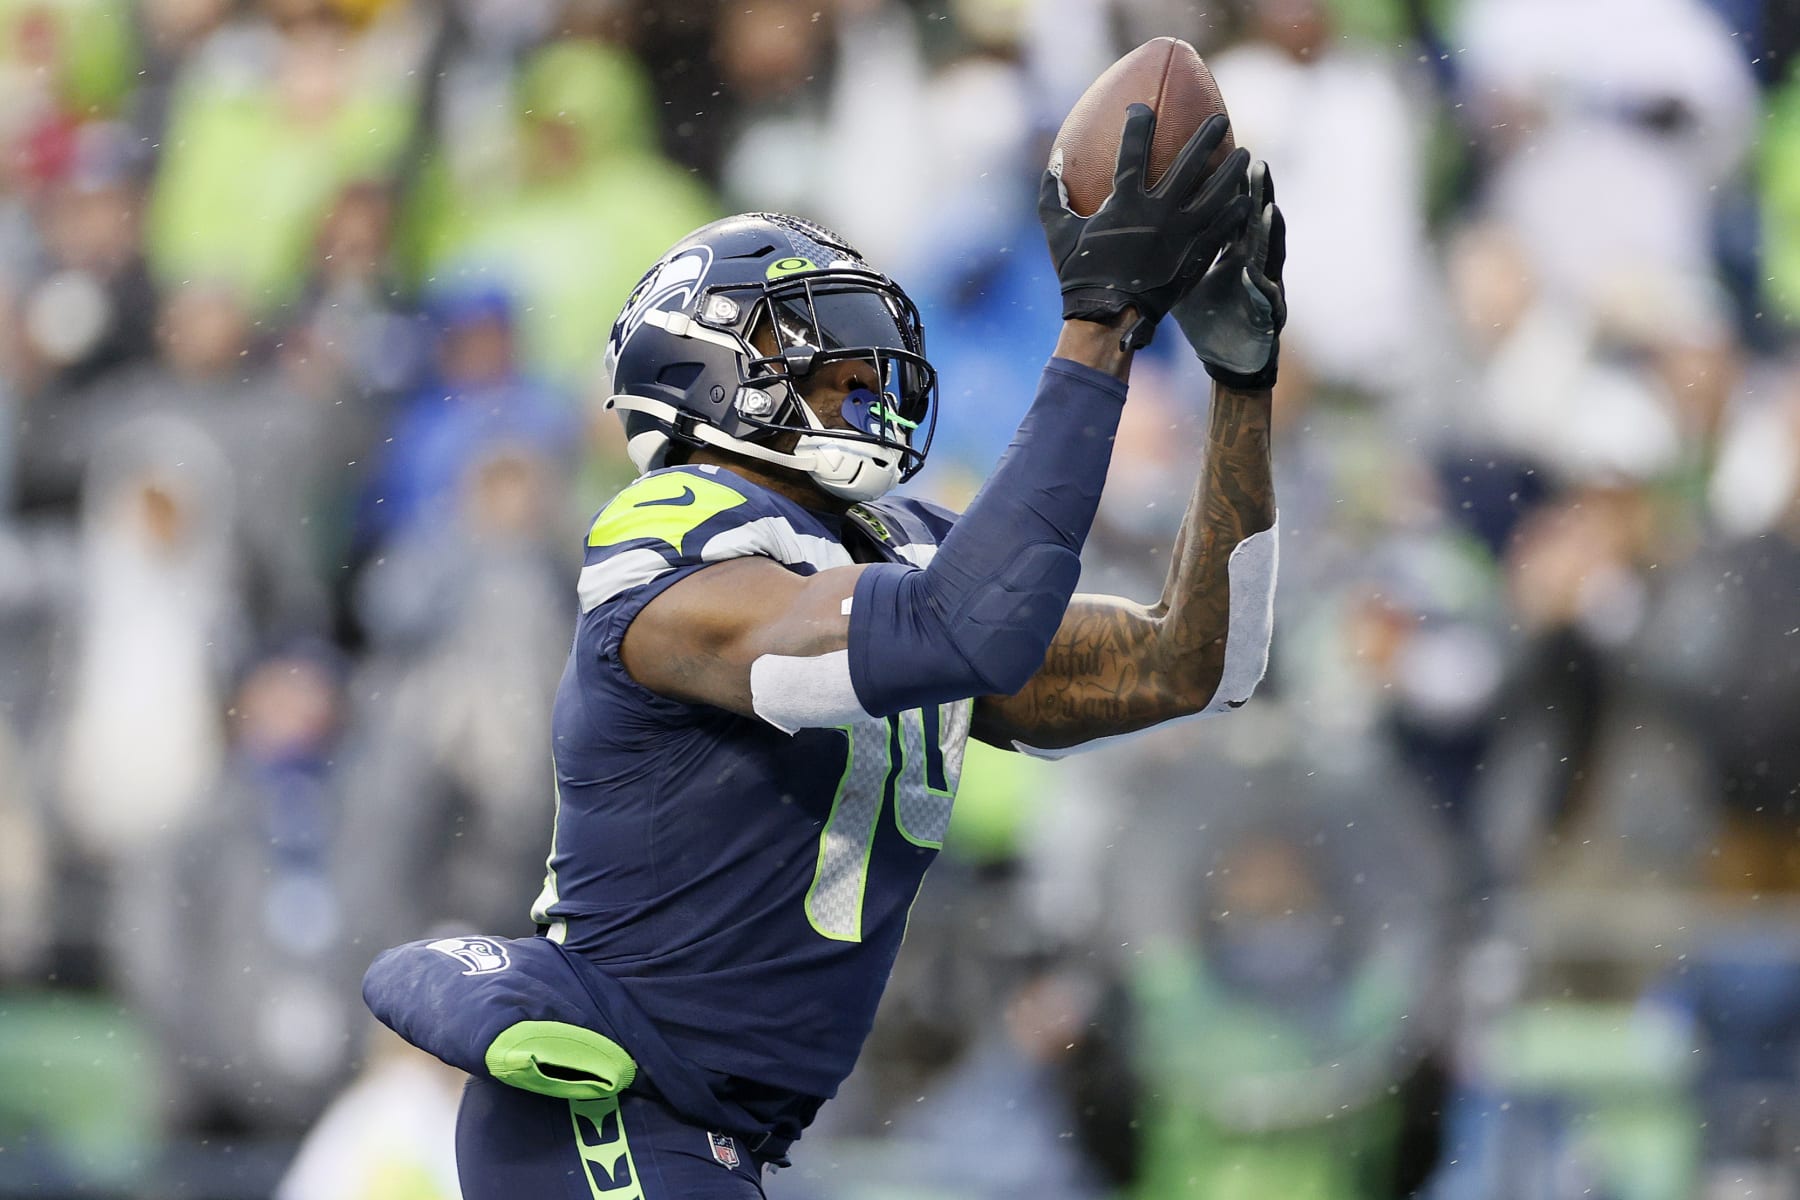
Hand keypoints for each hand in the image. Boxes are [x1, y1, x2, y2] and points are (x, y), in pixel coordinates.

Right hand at [1040, 107, 1250, 349]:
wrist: (1107, 317)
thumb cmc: (1079, 275)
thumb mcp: (1057, 233)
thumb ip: (1052, 196)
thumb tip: (1051, 162)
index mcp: (1124, 203)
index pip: (1133, 150)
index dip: (1137, 124)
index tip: (1142, 108)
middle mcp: (1158, 213)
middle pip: (1189, 164)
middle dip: (1207, 137)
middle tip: (1221, 119)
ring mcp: (1181, 235)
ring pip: (1215, 194)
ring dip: (1232, 171)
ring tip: (1245, 154)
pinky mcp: (1194, 257)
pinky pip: (1221, 229)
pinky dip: (1235, 212)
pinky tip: (1246, 200)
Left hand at [1172, 158, 1285, 389]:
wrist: (1227, 356)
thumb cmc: (1205, 314)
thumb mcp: (1184, 276)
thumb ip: (1169, 247)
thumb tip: (1131, 225)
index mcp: (1232, 250)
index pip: (1233, 210)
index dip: (1232, 185)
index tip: (1226, 153)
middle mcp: (1251, 261)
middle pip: (1256, 222)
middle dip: (1259, 193)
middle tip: (1256, 162)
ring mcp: (1261, 286)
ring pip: (1268, 254)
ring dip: (1270, 232)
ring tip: (1270, 209)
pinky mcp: (1265, 315)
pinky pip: (1263, 298)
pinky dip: (1260, 286)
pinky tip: (1252, 275)